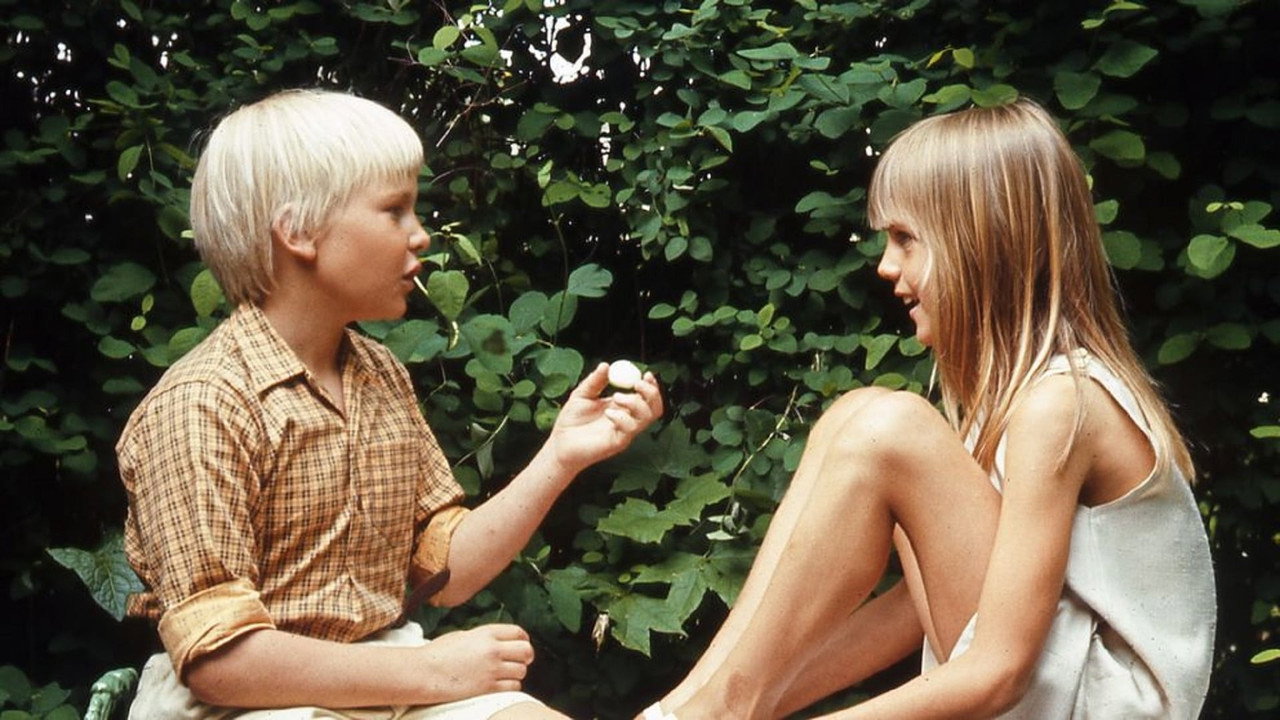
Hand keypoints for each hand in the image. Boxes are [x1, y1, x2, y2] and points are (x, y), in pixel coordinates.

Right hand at [414, 623, 534, 699]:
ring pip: (522, 671)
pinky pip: (513, 687)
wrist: (424, 672)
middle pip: (526, 650)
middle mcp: (492, 649)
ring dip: (517, 673)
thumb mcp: (462, 636)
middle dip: (526, 656)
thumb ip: (482, 638)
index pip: (518, 632)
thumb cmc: (437, 653)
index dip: (524, 639)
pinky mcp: (488, 687)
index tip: (522, 644)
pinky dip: (511, 687)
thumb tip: (497, 642)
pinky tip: (501, 685)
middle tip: (521, 661)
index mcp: (486, 633)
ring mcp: (491, 669)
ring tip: (507, 675)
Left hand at [548, 362, 663, 473]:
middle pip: (655, 407)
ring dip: (636, 403)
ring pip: (647, 417)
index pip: (646, 397)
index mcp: (622, 407)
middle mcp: (628, 419)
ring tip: (616, 397)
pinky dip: (622, 417)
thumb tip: (606, 365)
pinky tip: (607, 414)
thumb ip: (595, 381)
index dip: (650, 385)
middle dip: (651, 393)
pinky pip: (630, 429)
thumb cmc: (571, 421)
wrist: (560, 444)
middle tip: (636, 384)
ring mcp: (625, 432)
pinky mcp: (618, 442)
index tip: (646, 374)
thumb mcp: (582, 395)